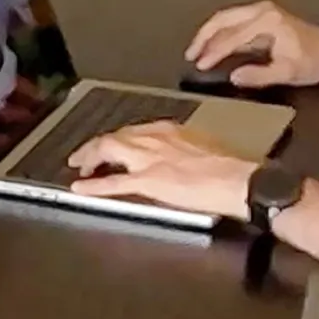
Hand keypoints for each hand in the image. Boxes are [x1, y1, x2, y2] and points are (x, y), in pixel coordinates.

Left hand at [67, 121, 255, 216]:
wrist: (238, 180)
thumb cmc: (230, 168)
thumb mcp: (203, 147)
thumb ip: (184, 149)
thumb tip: (177, 159)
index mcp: (170, 130)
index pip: (134, 131)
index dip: (117, 138)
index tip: (110, 144)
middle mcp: (155, 138)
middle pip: (115, 136)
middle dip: (95, 146)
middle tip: (84, 156)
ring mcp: (149, 159)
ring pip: (108, 150)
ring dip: (90, 158)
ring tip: (79, 166)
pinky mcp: (148, 180)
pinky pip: (113, 183)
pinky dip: (94, 186)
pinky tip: (80, 188)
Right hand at [187, 0, 318, 87]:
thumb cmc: (313, 63)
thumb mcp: (286, 73)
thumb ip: (258, 75)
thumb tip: (234, 77)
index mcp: (268, 21)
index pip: (233, 37)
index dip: (214, 52)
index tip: (200, 64)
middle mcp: (263, 10)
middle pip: (223, 19)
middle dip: (204, 37)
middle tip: (190, 54)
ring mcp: (264, 12)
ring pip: (227, 18)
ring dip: (210, 34)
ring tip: (197, 51)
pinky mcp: (264, 17)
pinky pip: (236, 22)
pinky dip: (222, 34)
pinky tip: (215, 47)